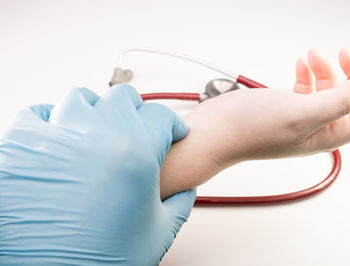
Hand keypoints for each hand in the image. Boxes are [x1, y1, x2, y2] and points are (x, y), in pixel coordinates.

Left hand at [0, 84, 195, 264]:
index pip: (161, 117)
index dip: (173, 125)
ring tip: (101, 128)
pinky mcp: (24, 145)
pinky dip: (54, 119)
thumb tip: (186, 191)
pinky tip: (63, 134)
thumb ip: (180, 204)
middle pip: (124, 98)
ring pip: (83, 98)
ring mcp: (58, 136)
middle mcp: (98, 136)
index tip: (172, 131)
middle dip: (138, 110)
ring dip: (98, 109)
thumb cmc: (102, 260)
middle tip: (139, 125)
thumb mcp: (158, 233)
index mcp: (135, 154)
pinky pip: (40, 114)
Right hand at [160, 48, 349, 198]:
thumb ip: (341, 102)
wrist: (214, 132)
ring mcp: (301, 118)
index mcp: (330, 134)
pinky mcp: (285, 109)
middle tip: (345, 53)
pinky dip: (308, 73)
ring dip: (329, 69)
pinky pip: (308, 89)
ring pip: (331, 91)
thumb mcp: (301, 113)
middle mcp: (319, 128)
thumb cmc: (250, 130)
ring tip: (313, 56)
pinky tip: (300, 65)